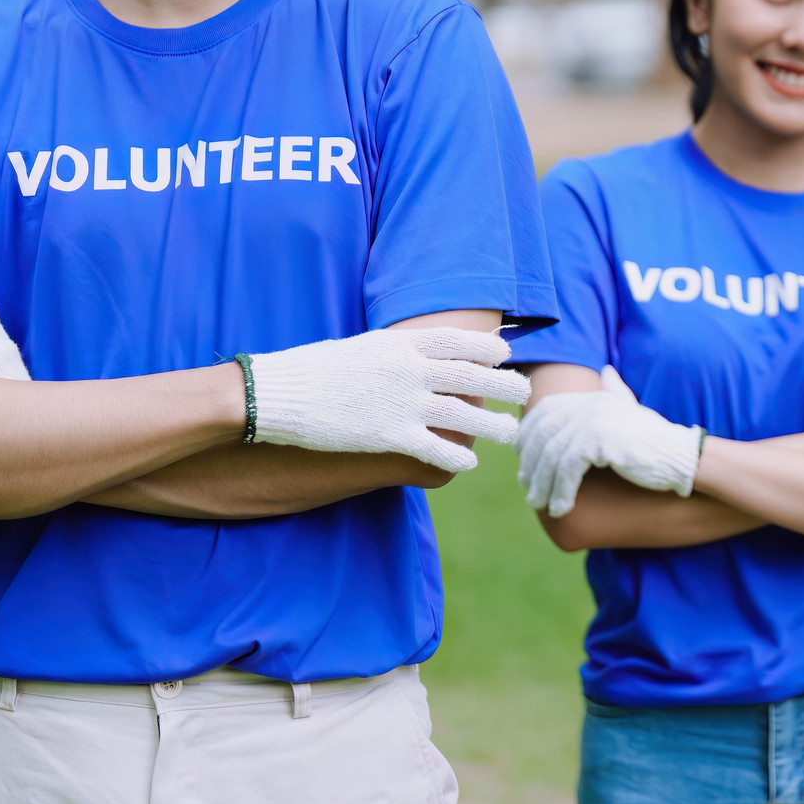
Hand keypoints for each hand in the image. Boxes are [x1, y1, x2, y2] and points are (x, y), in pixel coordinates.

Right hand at [248, 326, 529, 474]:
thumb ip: (391, 353)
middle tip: (526, 392)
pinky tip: (470, 463)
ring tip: (512, 433)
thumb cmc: (311, 369)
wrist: (277, 393)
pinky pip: (436, 449)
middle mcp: (409, 369)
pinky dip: (457, 457)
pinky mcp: (389, 436)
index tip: (505, 352)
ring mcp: (402, 403)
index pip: (456, 340)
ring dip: (493, 426)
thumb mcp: (358, 348)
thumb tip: (411, 355)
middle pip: (471, 376)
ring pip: (464, 416)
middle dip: (504, 385)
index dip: (486, 346)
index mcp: (399, 343)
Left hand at [516, 366, 702, 516]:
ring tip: (540, 504)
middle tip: (529, 489)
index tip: (522, 460)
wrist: (682, 457)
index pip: (546, 410)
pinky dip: (560, 492)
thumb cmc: (658, 440)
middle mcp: (590, 405)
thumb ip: (617, 392)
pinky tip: (559, 509)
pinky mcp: (599, 442)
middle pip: (544, 434)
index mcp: (593, 397)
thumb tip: (607, 372)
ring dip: (542, 484)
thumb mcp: (633, 412)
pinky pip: (567, 470)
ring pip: (552, 456)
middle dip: (531, 464)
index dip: (528, 434)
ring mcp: (594, 421)